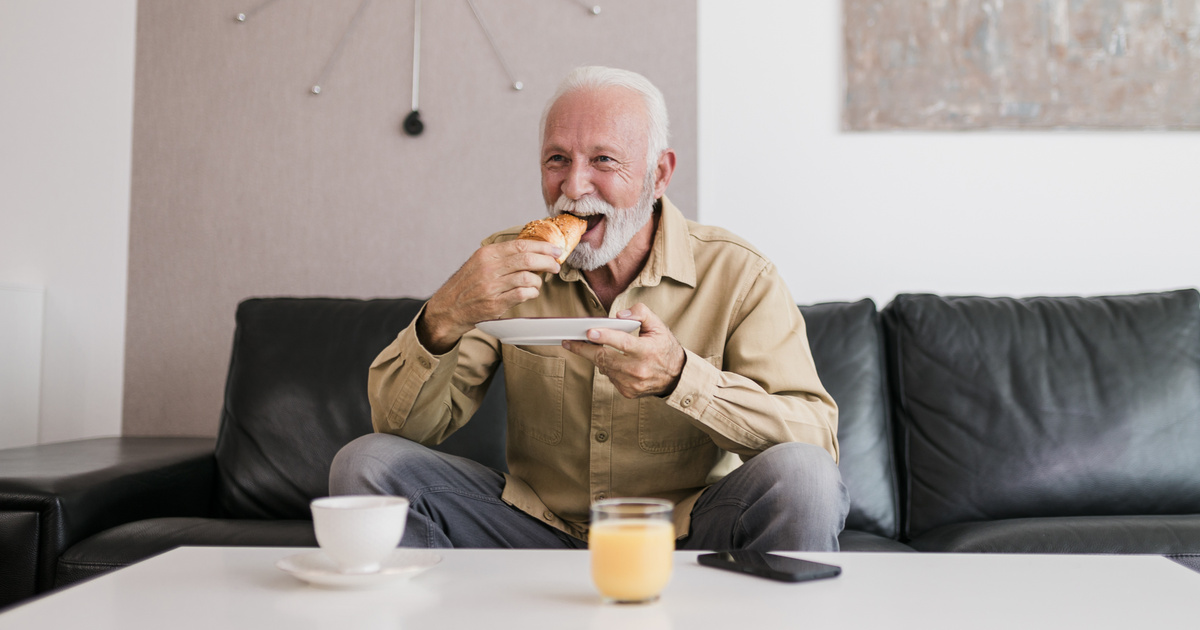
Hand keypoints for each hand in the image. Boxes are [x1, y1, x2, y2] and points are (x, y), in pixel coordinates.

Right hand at [419, 239, 562, 352]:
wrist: (448, 308)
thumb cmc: (467, 285)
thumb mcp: (479, 263)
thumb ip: (502, 256)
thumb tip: (533, 250)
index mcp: (486, 254)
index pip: (521, 245)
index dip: (543, 247)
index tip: (555, 250)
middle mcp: (489, 268)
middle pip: (528, 260)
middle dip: (548, 262)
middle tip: (555, 265)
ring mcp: (492, 287)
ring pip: (528, 278)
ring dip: (539, 281)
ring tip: (539, 282)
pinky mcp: (495, 304)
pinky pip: (523, 294)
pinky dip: (532, 293)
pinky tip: (531, 293)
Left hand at [562, 303, 685, 398]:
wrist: (676, 377)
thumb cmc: (665, 348)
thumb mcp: (659, 326)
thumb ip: (641, 314)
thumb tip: (619, 316)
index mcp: (647, 351)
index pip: (623, 343)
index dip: (605, 337)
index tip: (589, 332)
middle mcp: (638, 370)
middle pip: (605, 358)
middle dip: (584, 349)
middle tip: (569, 341)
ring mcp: (632, 383)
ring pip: (604, 367)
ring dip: (594, 356)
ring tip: (585, 345)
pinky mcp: (627, 392)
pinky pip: (609, 377)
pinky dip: (606, 366)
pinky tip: (607, 359)